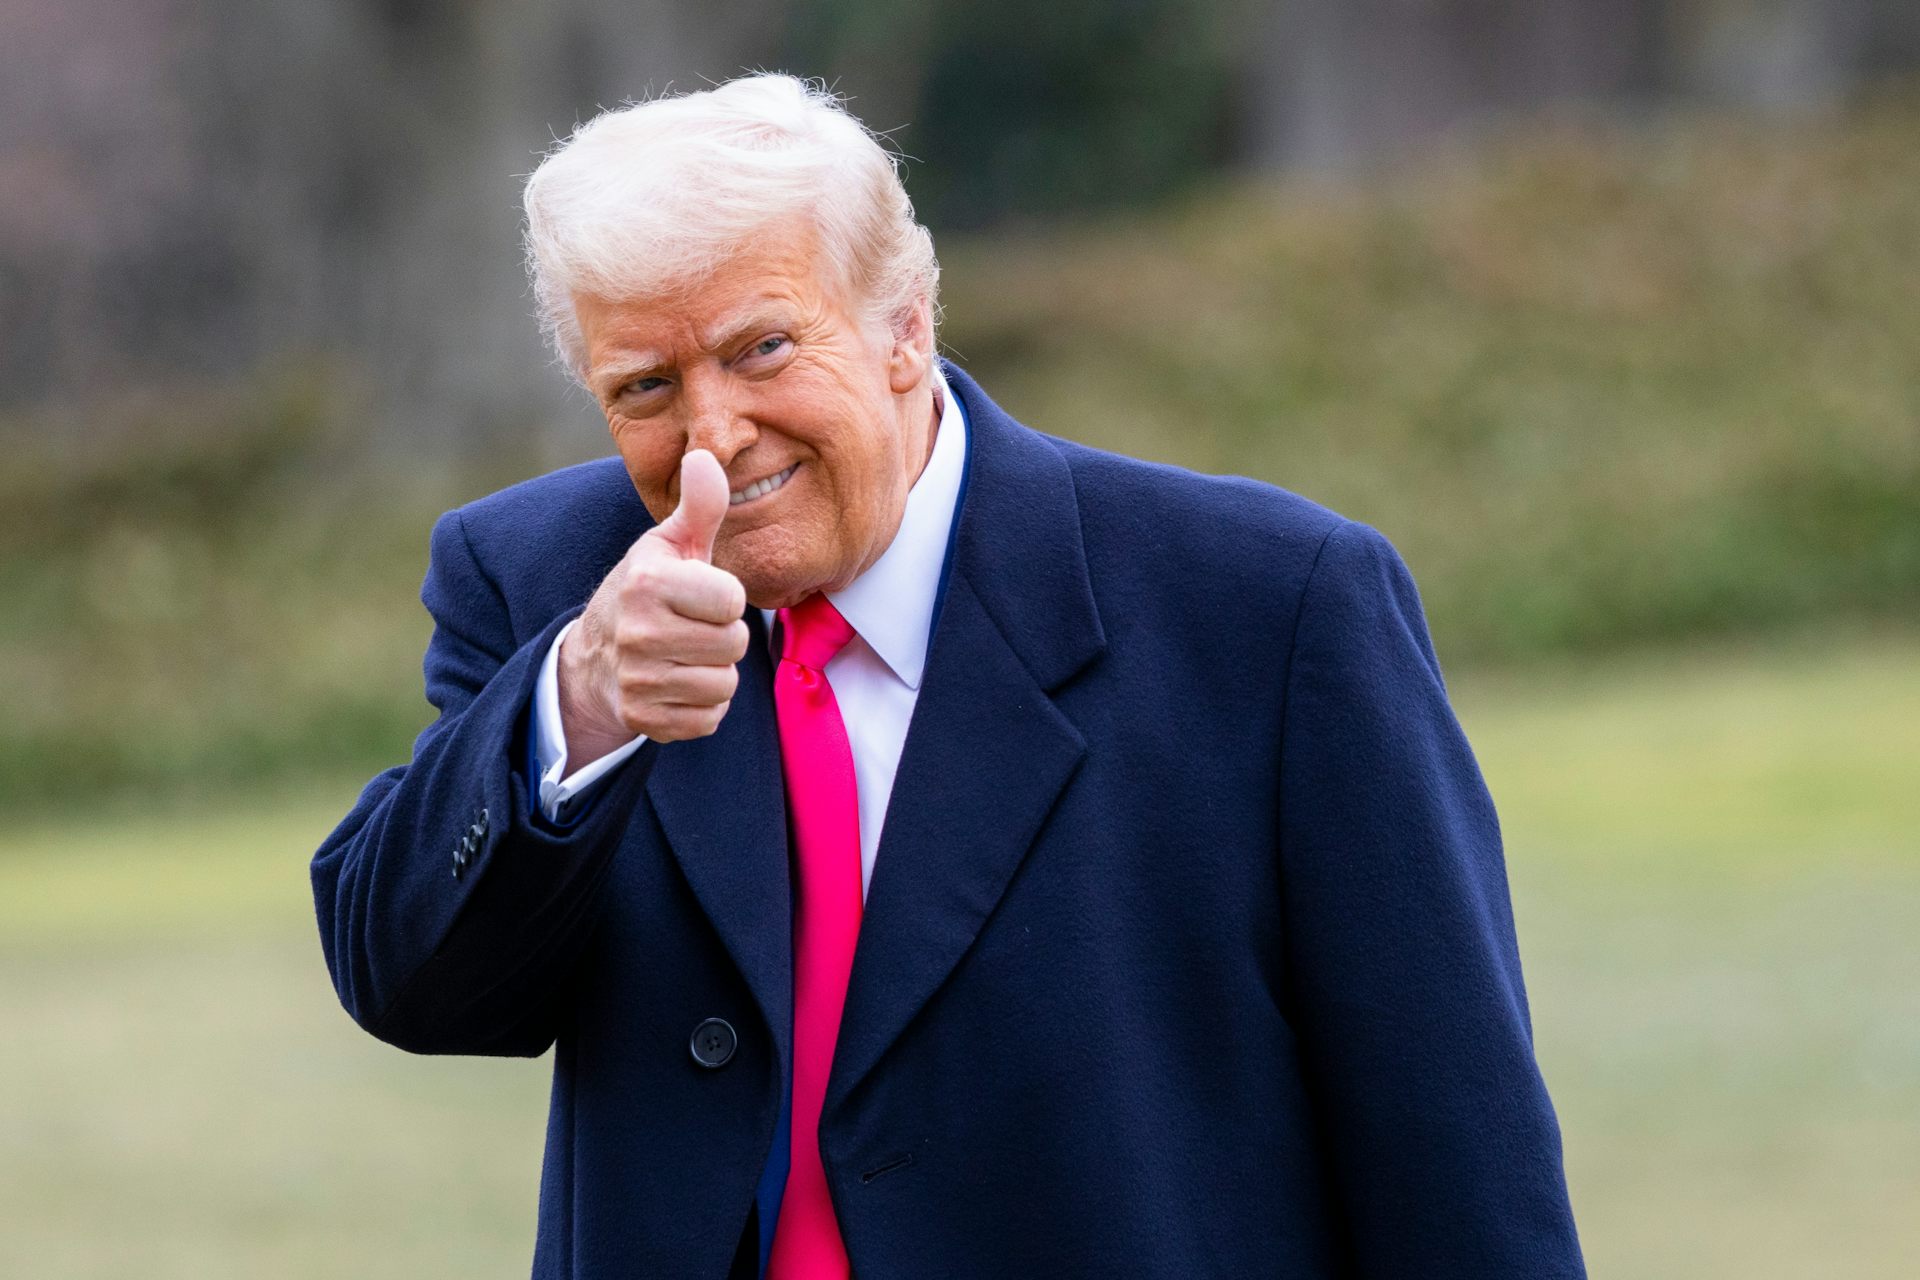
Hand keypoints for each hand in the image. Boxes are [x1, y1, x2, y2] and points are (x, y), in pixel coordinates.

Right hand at [558, 449, 750, 759]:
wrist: (595, 657)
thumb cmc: (648, 591)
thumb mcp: (669, 544)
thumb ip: (699, 506)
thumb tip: (706, 456)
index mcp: (648, 583)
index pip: (731, 600)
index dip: (726, 597)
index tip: (701, 593)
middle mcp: (637, 633)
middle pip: (733, 645)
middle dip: (723, 636)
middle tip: (693, 627)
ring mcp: (637, 680)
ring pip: (723, 685)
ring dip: (714, 672)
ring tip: (685, 654)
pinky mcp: (643, 719)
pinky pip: (708, 719)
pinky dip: (702, 706)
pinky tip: (678, 684)